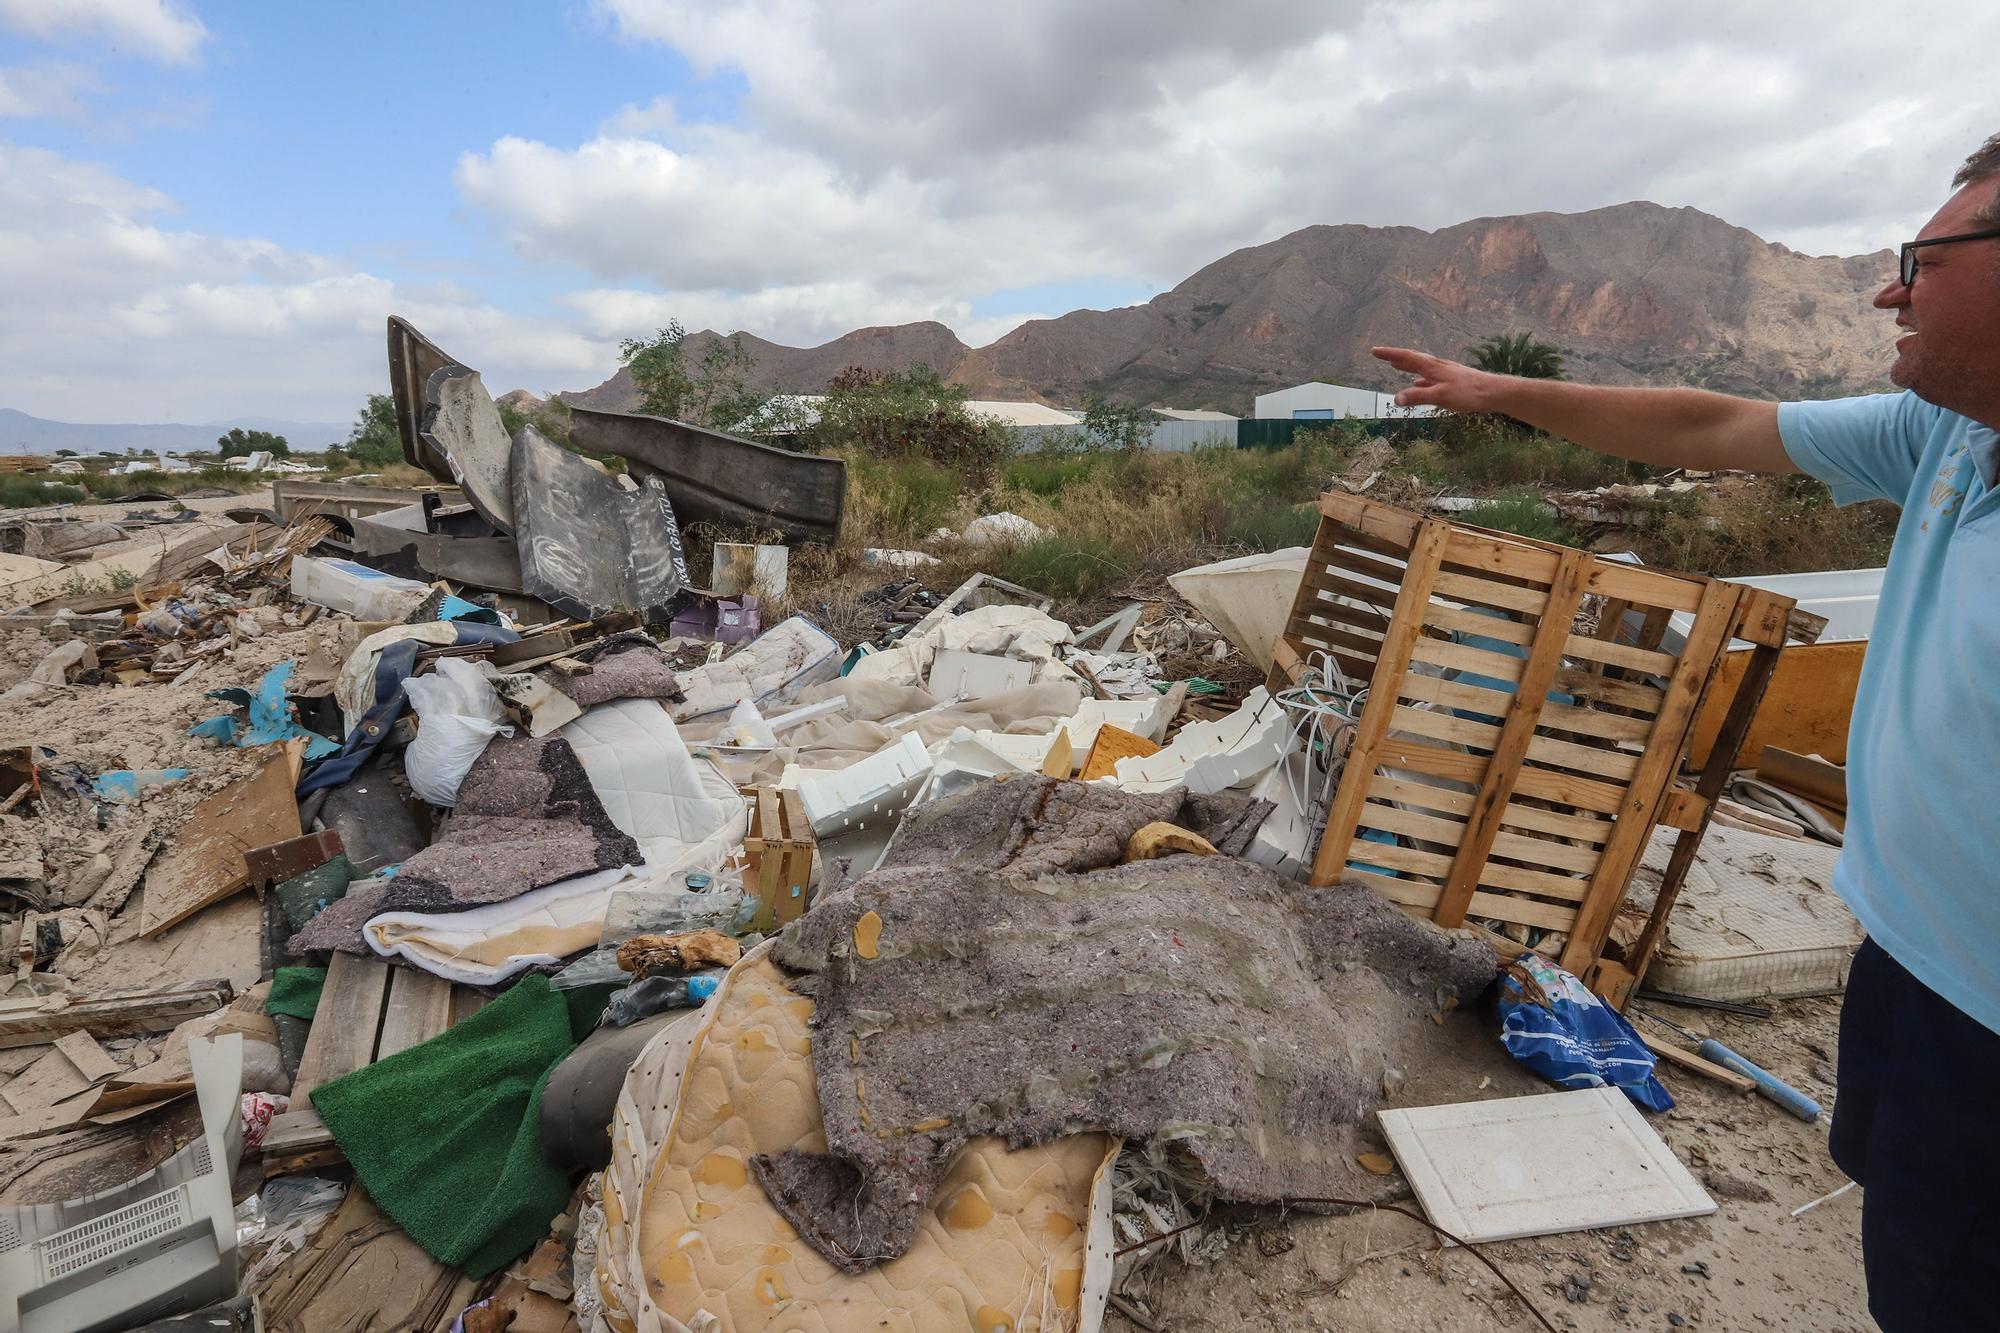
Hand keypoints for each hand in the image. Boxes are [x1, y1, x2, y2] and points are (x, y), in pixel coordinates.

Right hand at [1370, 347, 1494, 411]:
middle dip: (1396, 357)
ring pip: (1421, 367)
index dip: (1389, 354)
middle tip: (1381, 354)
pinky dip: (1420, 378)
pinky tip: (1419, 383)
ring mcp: (1445, 372)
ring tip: (1396, 365)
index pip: (1406, 358)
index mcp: (1432, 367)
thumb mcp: (1440, 396)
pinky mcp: (1452, 380)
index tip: (1374, 351)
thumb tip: (1395, 398)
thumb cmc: (1467, 393)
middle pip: (1412, 359)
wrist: (1493, 392)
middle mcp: (1437, 366)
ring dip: (1407, 366)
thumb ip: (1417, 396)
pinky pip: (1429, 377)